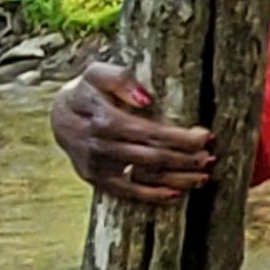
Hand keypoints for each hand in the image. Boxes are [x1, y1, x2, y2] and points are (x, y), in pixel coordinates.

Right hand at [51, 62, 217, 201]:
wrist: (59, 116)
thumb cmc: (87, 91)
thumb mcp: (97, 73)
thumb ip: (120, 79)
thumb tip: (146, 98)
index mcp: (102, 119)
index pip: (149, 132)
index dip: (180, 137)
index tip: (206, 136)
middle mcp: (99, 146)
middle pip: (151, 157)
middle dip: (185, 159)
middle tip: (211, 158)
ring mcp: (97, 166)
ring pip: (144, 177)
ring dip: (177, 179)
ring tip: (203, 177)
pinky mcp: (97, 180)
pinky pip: (128, 193)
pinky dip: (153, 195)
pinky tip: (177, 194)